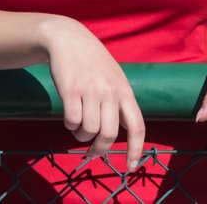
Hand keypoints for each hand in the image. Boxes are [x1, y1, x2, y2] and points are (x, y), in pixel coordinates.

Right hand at [43, 17, 145, 170]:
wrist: (69, 38)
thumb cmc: (92, 61)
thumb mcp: (114, 78)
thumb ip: (119, 101)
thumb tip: (118, 133)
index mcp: (125, 91)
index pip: (137, 126)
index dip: (136, 149)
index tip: (131, 167)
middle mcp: (110, 92)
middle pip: (109, 135)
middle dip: (99, 149)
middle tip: (91, 151)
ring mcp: (90, 90)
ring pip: (88, 130)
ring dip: (81, 136)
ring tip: (78, 126)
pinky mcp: (70, 90)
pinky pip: (71, 121)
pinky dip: (69, 125)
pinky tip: (69, 116)